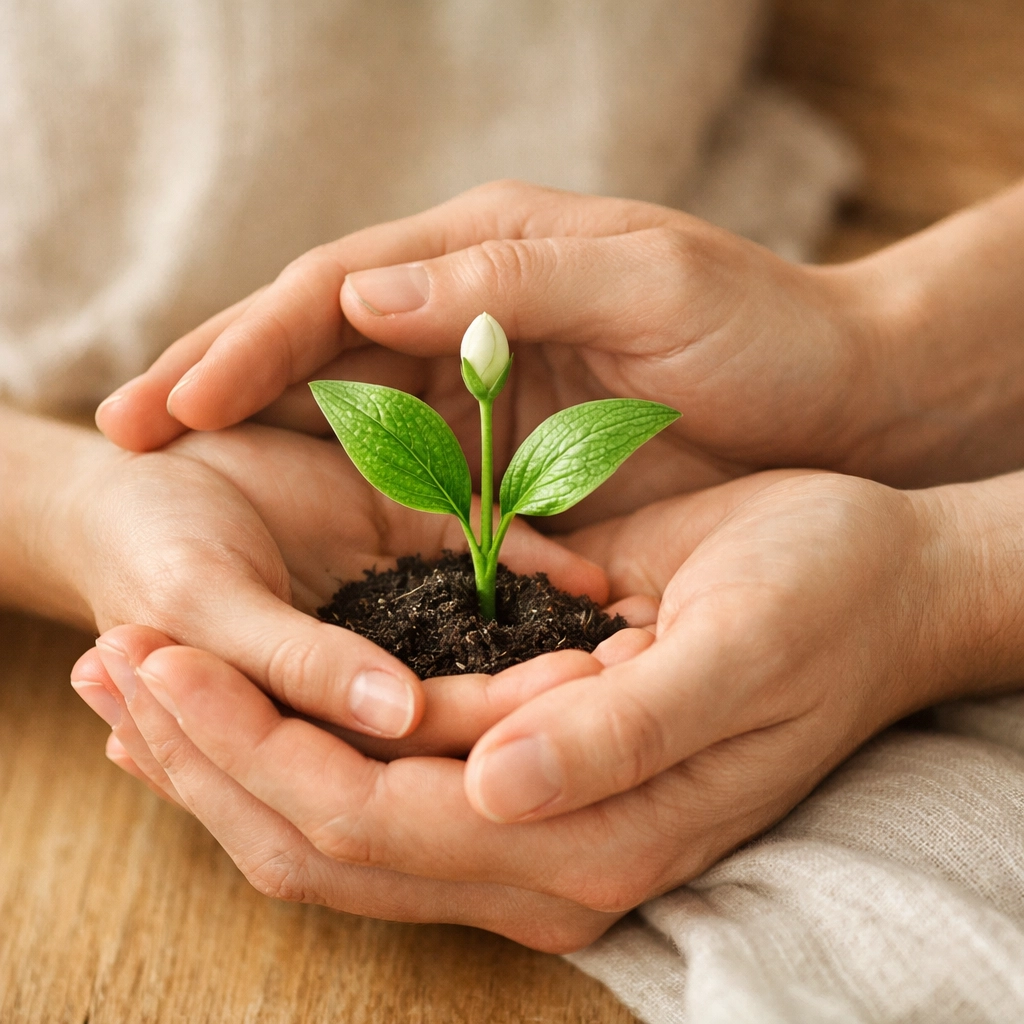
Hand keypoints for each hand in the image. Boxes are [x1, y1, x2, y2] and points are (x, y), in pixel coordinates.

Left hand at [71, 469, 994, 950]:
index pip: (368, 819)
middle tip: (104, 665)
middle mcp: (549, 852)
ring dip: (224, 753)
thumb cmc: (827, 597)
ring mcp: (532, 823)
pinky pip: (369, 780)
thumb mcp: (740, 649)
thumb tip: (489, 787)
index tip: (149, 664)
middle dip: (202, 758)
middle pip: (323, 838)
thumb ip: (621, 734)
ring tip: (131, 678)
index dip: (246, 751)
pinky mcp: (525, 773)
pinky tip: (228, 684)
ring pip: (329, 822)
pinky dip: (282, 736)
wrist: (882, 591)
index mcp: (596, 831)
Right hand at [97, 182, 883, 525]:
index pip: (336, 291)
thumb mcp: (645, 283)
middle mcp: (466, 319)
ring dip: (263, 451)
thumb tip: (358, 301)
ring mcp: (482, 395)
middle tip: (122, 439)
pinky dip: (348, 511)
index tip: (169, 399)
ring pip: (348, 419)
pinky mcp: (509, 463)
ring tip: (168, 492)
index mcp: (486, 254)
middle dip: (220, 387)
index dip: (247, 339)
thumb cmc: (759, 329)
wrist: (840, 398)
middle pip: (317, 351)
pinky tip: (297, 545)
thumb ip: (508, 283)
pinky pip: (410, 485)